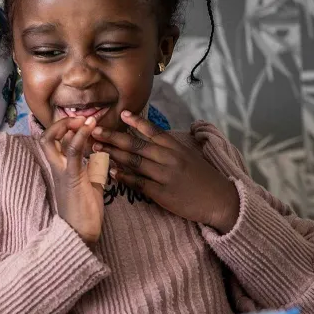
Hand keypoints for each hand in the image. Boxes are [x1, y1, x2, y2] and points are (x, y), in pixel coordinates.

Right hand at [42, 116, 104, 243]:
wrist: (81, 234)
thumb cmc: (86, 212)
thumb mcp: (91, 183)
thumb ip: (92, 167)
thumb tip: (100, 154)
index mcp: (61, 170)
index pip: (54, 142)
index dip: (64, 128)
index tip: (82, 123)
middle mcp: (56, 168)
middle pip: (46, 138)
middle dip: (61, 123)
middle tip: (81, 119)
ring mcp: (61, 172)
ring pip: (52, 141)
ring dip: (68, 125)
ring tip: (85, 119)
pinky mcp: (71, 177)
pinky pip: (71, 152)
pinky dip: (79, 137)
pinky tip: (89, 128)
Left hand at [93, 110, 239, 230]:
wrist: (218, 199)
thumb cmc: (203, 177)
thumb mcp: (189, 155)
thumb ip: (171, 146)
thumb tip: (153, 137)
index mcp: (176, 147)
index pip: (152, 130)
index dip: (136, 121)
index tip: (121, 113)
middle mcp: (169, 157)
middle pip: (136, 144)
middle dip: (113, 137)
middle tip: (95, 131)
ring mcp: (164, 175)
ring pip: (134, 161)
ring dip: (113, 154)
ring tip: (96, 149)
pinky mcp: (161, 193)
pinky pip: (138, 182)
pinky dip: (124, 176)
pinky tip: (111, 172)